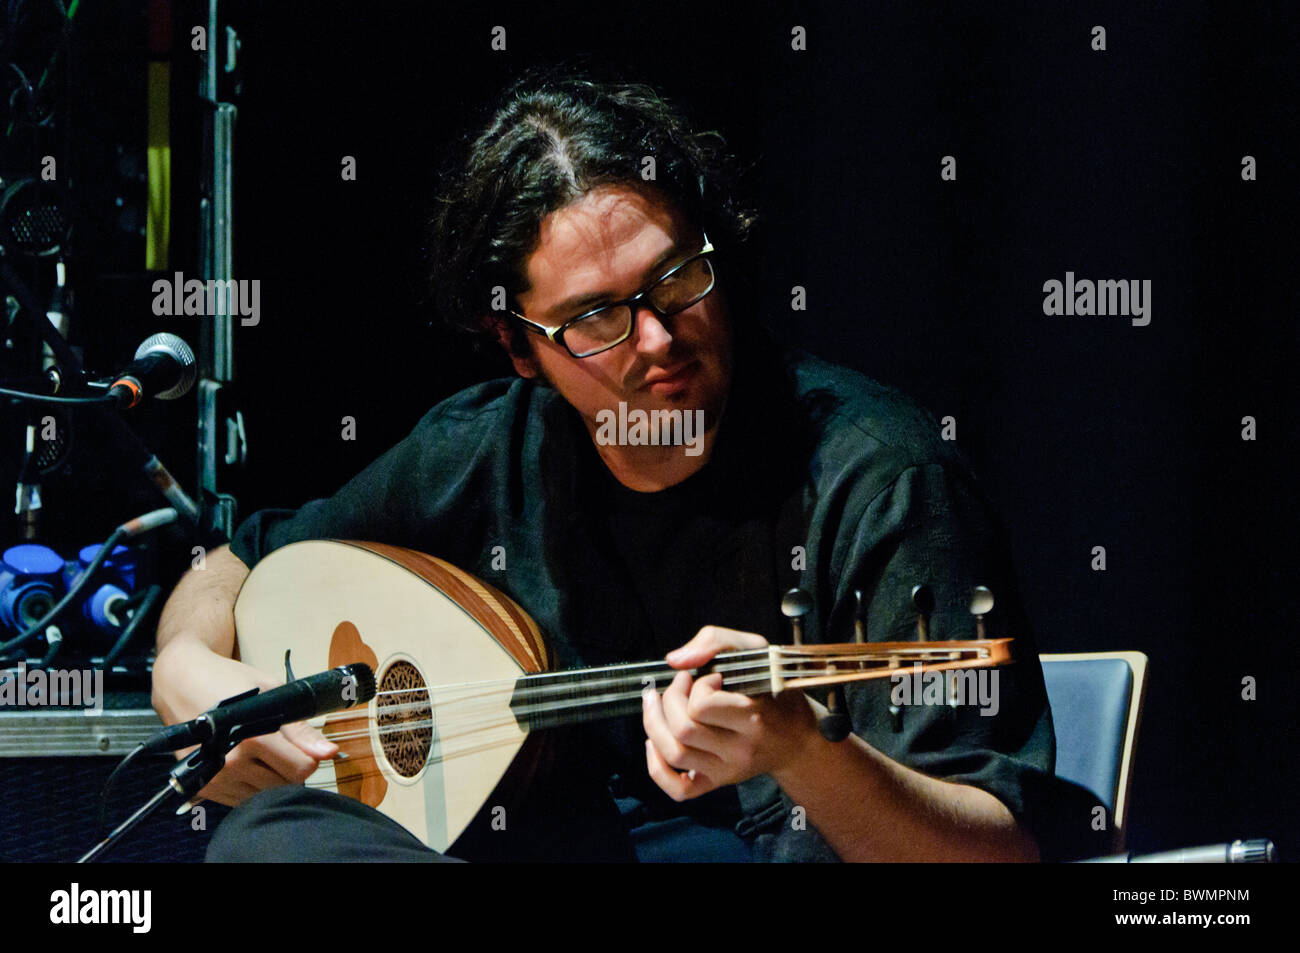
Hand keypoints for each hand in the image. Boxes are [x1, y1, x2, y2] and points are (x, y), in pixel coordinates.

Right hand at [151, 640, 338, 806]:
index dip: (310, 757)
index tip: (303, 745)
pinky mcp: (204, 787)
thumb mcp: (272, 693)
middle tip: (282, 746)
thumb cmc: (229, 682)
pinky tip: (247, 762)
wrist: (181, 684)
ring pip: (264, 796)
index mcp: (252, 738)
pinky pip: (242, 800)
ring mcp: (216, 778)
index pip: (302, 770)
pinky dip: (251, 786)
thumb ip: (300, 729)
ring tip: (263, 752)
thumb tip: (329, 753)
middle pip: (285, 786)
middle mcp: (231, 763)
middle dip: (292, 768)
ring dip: (271, 779)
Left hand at [642, 625, 818, 800]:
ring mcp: (728, 770)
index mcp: (753, 717)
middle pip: (683, 730)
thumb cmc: (776, 692)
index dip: (697, 686)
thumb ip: (716, 640)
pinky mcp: (718, 783)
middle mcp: (740, 750)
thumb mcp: (757, 651)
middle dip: (670, 699)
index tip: (710, 677)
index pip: (702, 707)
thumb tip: (675, 660)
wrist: (799, 742)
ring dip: (655, 724)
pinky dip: (657, 768)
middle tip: (681, 684)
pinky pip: (678, 789)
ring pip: (674, 754)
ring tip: (659, 704)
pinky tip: (654, 743)